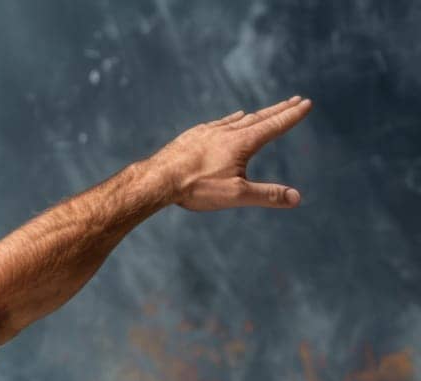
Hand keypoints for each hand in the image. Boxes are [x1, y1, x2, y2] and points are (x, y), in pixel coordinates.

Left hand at [149, 96, 311, 211]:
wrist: (157, 179)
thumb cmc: (196, 188)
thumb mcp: (236, 195)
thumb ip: (267, 195)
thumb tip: (296, 198)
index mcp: (241, 142)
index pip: (274, 126)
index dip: (292, 116)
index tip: (307, 104)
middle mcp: (226, 132)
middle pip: (259, 118)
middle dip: (279, 110)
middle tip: (296, 99)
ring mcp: (208, 132)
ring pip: (238, 119)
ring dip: (256, 115)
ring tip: (266, 110)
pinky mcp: (193, 136)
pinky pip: (218, 123)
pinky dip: (231, 119)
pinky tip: (231, 119)